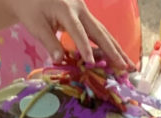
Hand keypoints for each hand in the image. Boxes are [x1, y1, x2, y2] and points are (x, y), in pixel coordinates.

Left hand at [9, 0, 128, 69]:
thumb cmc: (30, 7)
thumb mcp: (35, 25)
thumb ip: (49, 42)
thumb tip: (59, 60)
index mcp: (66, 9)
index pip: (78, 32)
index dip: (85, 48)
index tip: (91, 64)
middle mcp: (80, 9)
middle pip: (99, 31)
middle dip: (113, 51)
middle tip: (125, 67)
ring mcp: (84, 11)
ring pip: (103, 31)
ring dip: (117, 49)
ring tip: (129, 66)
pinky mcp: (85, 15)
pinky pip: (99, 31)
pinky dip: (110, 45)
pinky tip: (119, 57)